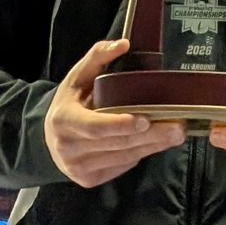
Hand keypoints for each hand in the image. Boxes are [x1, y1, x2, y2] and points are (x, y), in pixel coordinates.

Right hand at [44, 39, 184, 186]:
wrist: (48, 137)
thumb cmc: (69, 103)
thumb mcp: (77, 76)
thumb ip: (98, 57)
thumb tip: (122, 44)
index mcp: (64, 120)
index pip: (95, 127)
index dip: (121, 125)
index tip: (146, 120)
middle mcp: (68, 148)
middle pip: (117, 144)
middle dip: (150, 137)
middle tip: (177, 128)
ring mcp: (78, 168)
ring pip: (123, 158)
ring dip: (152, 147)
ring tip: (174, 135)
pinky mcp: (88, 180)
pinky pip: (121, 166)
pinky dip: (140, 154)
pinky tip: (153, 143)